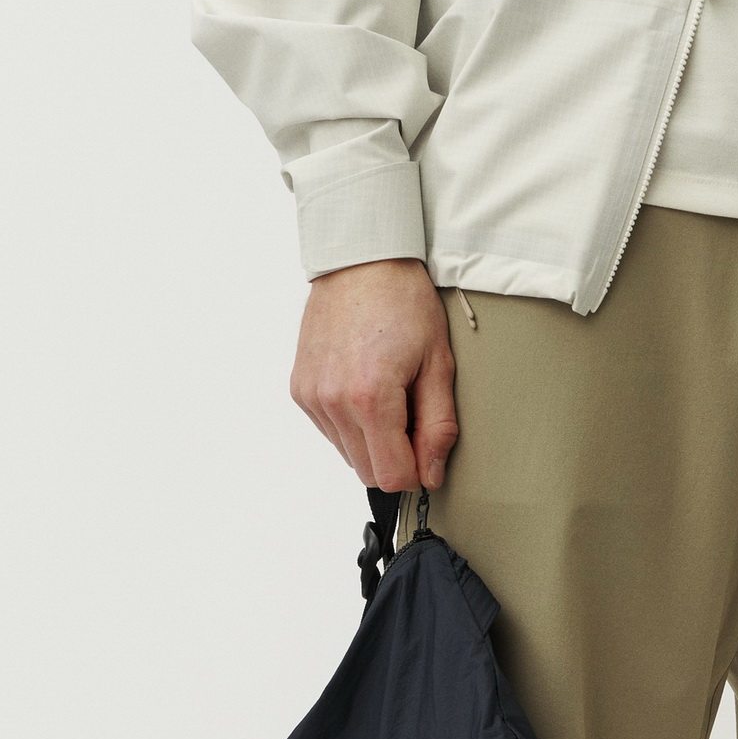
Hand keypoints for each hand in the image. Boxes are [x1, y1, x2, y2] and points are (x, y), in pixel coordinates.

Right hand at [290, 258, 459, 490]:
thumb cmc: (404, 303)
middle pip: (368, 472)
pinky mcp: (300, 389)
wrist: (361, 261)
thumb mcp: (438, 364)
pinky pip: (331, 432)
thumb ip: (437, 427)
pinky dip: (351, 423)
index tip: (426, 449)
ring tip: (387, 395)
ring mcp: (311, 397)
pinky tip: (363, 388)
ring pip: (348, 454)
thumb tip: (431, 474)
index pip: (392, 477)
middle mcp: (333, 402)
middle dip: (395, 456)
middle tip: (411, 414)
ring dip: (372, 441)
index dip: (416, 471)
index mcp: (370, 398)